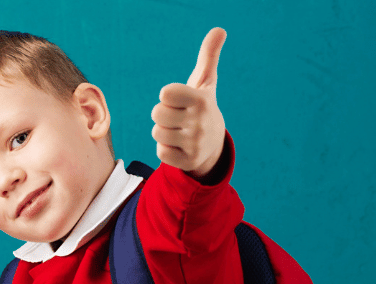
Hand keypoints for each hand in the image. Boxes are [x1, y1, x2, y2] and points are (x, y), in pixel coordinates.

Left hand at [151, 27, 226, 178]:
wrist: (215, 144)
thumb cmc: (202, 107)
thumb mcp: (206, 82)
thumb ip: (208, 56)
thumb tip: (219, 29)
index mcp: (202, 100)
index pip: (165, 93)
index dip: (167, 96)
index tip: (178, 100)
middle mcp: (200, 122)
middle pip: (157, 113)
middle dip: (162, 114)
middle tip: (176, 117)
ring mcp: (195, 143)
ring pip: (156, 133)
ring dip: (162, 132)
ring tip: (176, 131)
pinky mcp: (188, 161)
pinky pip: (161, 153)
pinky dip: (165, 150)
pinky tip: (178, 146)